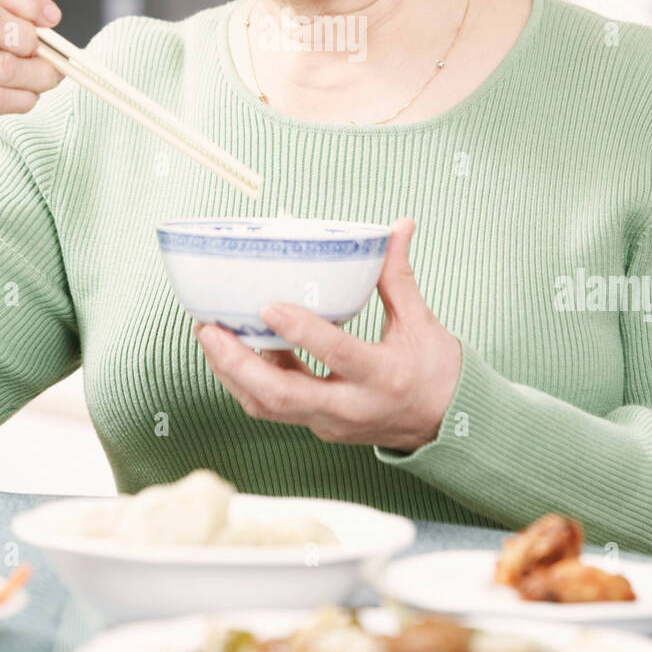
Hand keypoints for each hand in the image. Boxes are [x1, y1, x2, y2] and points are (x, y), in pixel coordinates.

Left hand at [193, 217, 462, 451]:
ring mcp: (330, 422)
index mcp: (382, 376)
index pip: (337, 355)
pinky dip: (248, 380)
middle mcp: (351, 406)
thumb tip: (398, 225)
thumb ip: (397, 275)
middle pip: (284, 395)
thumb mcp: (421, 322)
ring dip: (232, 373)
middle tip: (209, 328)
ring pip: (269, 407)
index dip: (301, 333)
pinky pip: (273, 407)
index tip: (269, 305)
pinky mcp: (317, 426)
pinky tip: (231, 350)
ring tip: (208, 335)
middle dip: (239, 364)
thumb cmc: (434, 370)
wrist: (443, 425)